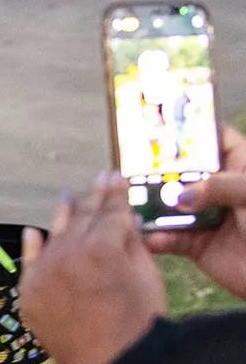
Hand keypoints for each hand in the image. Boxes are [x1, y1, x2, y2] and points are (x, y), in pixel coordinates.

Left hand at [19, 175, 166, 363]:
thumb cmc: (137, 327)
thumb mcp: (147, 281)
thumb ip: (132, 246)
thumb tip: (125, 221)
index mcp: (100, 248)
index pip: (111, 213)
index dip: (116, 193)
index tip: (116, 177)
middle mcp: (66, 253)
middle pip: (81, 219)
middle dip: (93, 198)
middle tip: (99, 181)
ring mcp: (42, 271)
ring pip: (53, 234)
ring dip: (62, 215)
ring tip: (68, 198)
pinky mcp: (27, 291)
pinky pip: (28, 261)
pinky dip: (32, 245)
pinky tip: (35, 232)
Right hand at [146, 126, 245, 298]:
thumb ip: (219, 187)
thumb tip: (180, 194)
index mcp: (238, 167)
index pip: (213, 138)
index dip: (189, 128)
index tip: (159, 120)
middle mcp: (217, 188)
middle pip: (180, 169)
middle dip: (156, 166)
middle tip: (129, 161)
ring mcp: (203, 215)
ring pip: (168, 203)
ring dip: (149, 203)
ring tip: (129, 200)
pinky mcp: (194, 243)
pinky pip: (168, 237)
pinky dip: (156, 238)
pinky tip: (149, 236)